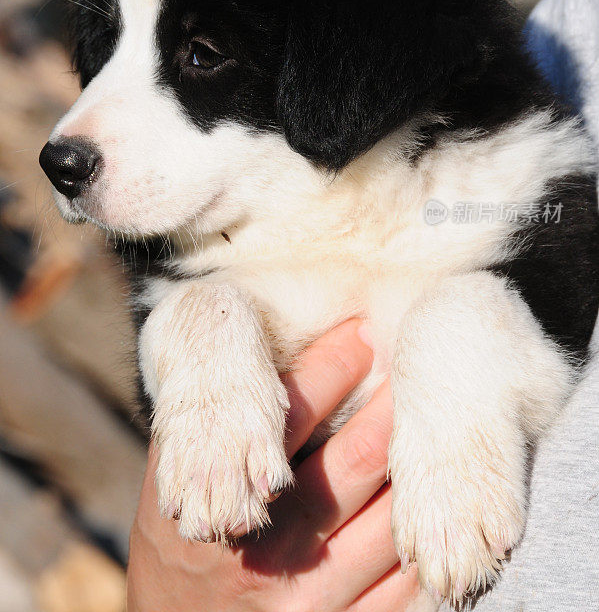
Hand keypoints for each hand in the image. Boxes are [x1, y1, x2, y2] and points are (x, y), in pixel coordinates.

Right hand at [127, 320, 420, 610]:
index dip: (335, 361)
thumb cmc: (178, 553)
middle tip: (415, 356)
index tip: (362, 327)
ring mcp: (315, 595)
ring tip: (436, 415)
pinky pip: (404, 583)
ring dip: (419, 461)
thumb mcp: (170, 489)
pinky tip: (435, 494)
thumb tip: (242, 350)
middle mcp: (274, 545)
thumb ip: (202, 427)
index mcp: (229, 496)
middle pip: (358, 459)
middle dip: (391, 401)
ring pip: (392, 517)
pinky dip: (422, 533)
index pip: (292, 411)